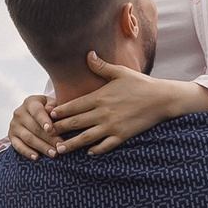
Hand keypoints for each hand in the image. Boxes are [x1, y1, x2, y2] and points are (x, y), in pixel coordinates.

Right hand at [5, 93, 58, 159]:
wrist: (34, 113)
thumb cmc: (47, 108)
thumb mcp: (51, 103)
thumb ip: (53, 106)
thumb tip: (51, 111)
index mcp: (30, 102)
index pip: (37, 112)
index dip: (44, 121)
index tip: (51, 130)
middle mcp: (19, 113)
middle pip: (34, 128)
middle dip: (48, 138)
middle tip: (60, 146)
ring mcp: (14, 125)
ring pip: (28, 138)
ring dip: (42, 147)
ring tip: (54, 153)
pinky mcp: (11, 136)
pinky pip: (18, 146)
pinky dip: (27, 152)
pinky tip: (37, 157)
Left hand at [49, 54, 207, 153]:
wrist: (162, 99)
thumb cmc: (141, 83)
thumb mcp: (120, 72)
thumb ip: (101, 66)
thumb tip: (88, 54)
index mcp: (100, 97)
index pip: (73, 106)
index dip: (59, 111)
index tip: (48, 115)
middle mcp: (103, 113)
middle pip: (75, 123)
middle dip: (59, 129)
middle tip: (46, 134)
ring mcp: (112, 126)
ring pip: (86, 138)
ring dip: (71, 144)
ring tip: (59, 149)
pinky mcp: (123, 135)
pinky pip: (106, 146)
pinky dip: (96, 150)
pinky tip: (89, 153)